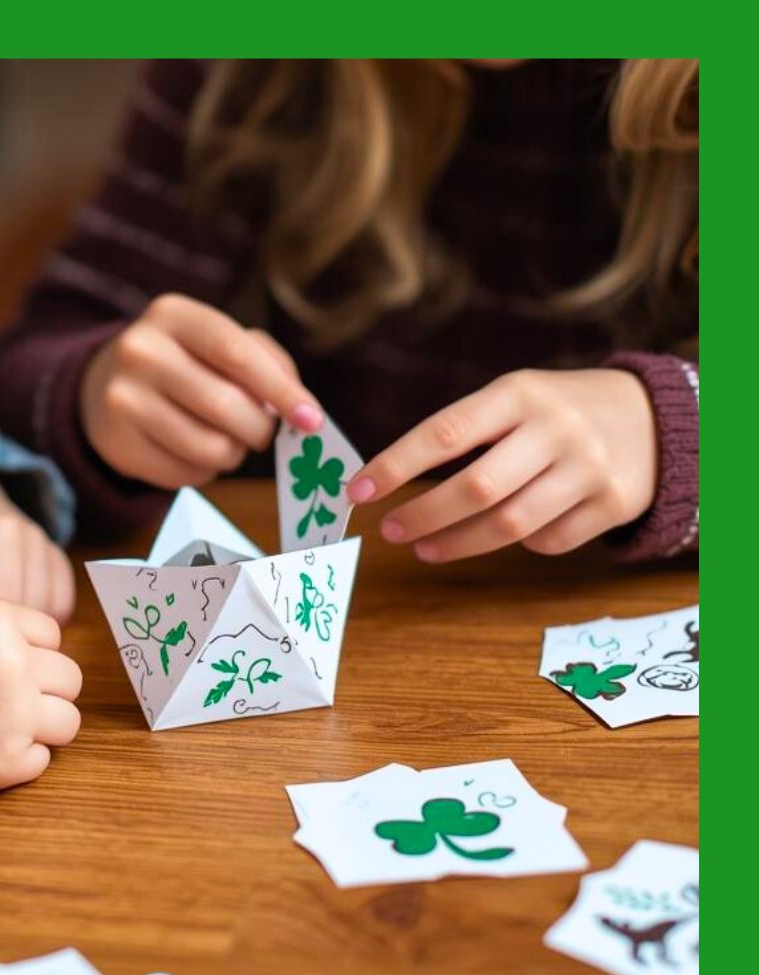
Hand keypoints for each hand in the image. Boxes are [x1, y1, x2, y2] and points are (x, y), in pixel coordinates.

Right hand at [0, 598, 81, 800]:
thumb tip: (19, 635)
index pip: (52, 635)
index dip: (31, 652)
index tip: (4, 669)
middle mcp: (14, 663)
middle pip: (69, 678)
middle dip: (45, 690)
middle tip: (9, 703)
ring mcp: (13, 714)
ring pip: (67, 722)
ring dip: (41, 727)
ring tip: (2, 730)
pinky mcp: (2, 762)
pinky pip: (41, 761)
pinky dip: (19, 761)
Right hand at [80, 293, 321, 488]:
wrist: (104, 389)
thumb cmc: (184, 363)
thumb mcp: (216, 342)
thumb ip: (265, 361)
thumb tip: (301, 408)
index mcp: (172, 315)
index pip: (236, 353)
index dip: (280, 390)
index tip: (311, 420)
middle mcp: (141, 352)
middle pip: (226, 406)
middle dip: (259, 430)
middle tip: (260, 432)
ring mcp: (124, 400)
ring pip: (210, 448)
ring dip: (234, 454)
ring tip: (225, 440)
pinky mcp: (120, 447)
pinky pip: (187, 475)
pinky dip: (205, 471)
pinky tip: (191, 451)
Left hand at [346, 368, 658, 560]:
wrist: (651, 417)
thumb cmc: (554, 412)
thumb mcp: (514, 398)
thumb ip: (462, 431)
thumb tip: (386, 479)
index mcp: (519, 393)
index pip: (445, 433)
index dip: (395, 465)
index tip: (358, 490)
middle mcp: (557, 428)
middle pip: (476, 488)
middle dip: (423, 515)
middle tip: (390, 530)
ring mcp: (589, 468)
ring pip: (509, 524)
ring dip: (457, 543)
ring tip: (424, 547)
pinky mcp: (613, 503)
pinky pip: (547, 541)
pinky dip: (518, 544)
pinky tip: (500, 535)